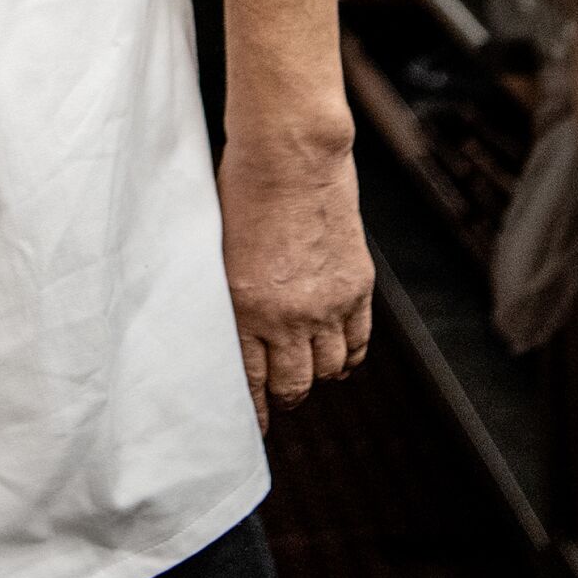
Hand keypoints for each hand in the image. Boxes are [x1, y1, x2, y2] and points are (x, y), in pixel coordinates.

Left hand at [218, 136, 372, 430]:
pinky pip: (358, 342)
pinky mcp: (357, 286)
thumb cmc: (241, 190)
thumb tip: (236, 336)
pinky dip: (349, 356)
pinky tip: (338, 356)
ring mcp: (327, 303)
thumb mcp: (219, 251)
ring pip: (329, 370)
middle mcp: (288, 315)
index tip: (253, 423)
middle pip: (294, 385)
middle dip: (286, 398)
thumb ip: (232, 298)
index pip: (250, 380)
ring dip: (318, 376)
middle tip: (281, 400)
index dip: (254, 409)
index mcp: (245, 307)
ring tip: (308, 373)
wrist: (291, 153)